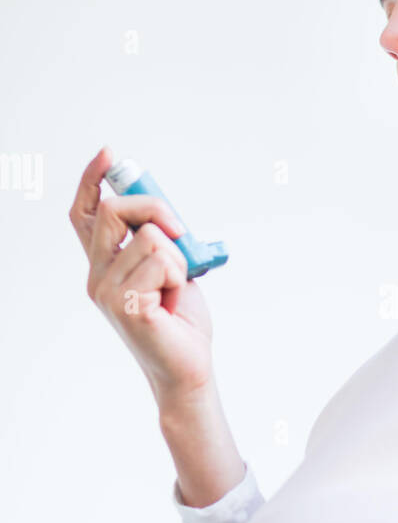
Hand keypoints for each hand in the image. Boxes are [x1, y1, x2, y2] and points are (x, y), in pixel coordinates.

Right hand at [69, 146, 214, 404]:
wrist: (189, 366)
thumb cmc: (180, 320)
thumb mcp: (171, 266)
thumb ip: (158, 239)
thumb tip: (159, 210)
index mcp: (104, 264)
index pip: (84, 214)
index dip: (92, 181)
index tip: (109, 156)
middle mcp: (97, 275)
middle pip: (113, 210)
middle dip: (155, 207)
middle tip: (179, 231)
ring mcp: (107, 290)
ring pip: (149, 237)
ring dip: (177, 258)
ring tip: (174, 289)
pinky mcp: (125, 304)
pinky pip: (162, 262)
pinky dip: (179, 277)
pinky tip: (173, 301)